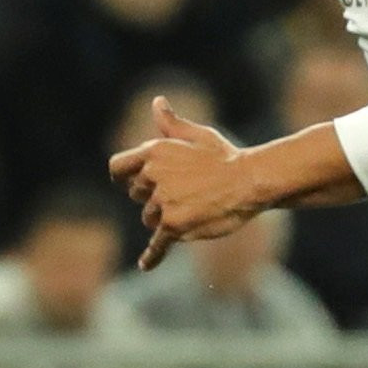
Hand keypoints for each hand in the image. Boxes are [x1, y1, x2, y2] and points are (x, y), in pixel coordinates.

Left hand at [107, 96, 254, 269]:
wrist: (250, 180)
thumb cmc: (225, 156)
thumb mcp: (197, 135)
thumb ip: (171, 124)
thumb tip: (157, 102)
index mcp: (154, 151)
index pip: (118, 167)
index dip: (123, 177)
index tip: (129, 183)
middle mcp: (153, 175)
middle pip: (136, 196)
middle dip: (153, 197)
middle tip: (183, 193)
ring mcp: (163, 201)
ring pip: (148, 218)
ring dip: (164, 218)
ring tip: (193, 208)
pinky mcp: (174, 225)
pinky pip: (156, 244)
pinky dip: (151, 256)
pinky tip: (145, 265)